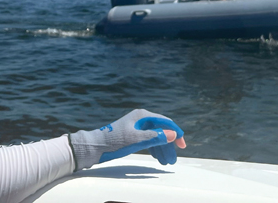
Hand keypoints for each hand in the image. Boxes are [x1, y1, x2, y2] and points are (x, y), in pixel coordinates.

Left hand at [68, 109, 185, 170]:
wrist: (95, 146)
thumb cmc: (114, 141)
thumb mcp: (135, 140)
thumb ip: (154, 137)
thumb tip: (172, 134)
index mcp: (142, 115)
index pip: (165, 122)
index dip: (175, 132)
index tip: (182, 145)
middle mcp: (141, 119)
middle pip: (161, 130)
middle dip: (168, 144)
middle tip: (173, 159)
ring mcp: (137, 126)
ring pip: (155, 136)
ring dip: (162, 148)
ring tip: (166, 162)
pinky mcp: (133, 134)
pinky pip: (148, 140)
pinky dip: (154, 148)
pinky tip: (157, 157)